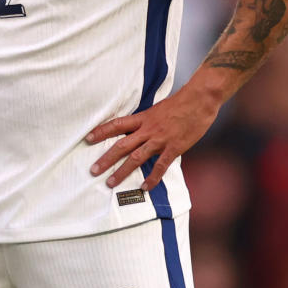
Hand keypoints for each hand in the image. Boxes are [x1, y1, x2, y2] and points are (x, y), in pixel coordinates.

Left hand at [85, 87, 218, 190]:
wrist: (199, 100)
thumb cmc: (180, 103)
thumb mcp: (157, 109)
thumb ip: (147, 120)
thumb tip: (138, 129)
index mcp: (143, 118)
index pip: (116, 125)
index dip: (101, 132)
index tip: (87, 138)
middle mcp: (147, 130)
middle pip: (121, 146)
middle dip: (105, 159)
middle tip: (93, 170)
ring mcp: (160, 140)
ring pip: (136, 158)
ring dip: (122, 171)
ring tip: (110, 183)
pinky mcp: (174, 148)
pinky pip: (161, 166)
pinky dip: (152, 178)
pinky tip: (144, 187)